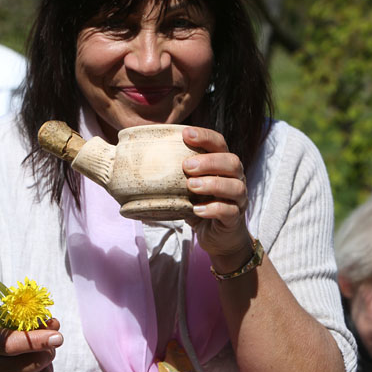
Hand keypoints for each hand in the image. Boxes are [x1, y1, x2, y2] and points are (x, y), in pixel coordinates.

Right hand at [0, 319, 61, 371]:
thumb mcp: (8, 330)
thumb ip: (32, 325)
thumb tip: (54, 325)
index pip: (12, 344)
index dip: (37, 340)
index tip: (58, 337)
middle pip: (33, 363)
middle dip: (48, 353)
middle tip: (49, 348)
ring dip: (49, 368)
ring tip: (42, 362)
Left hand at [182, 126, 251, 270]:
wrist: (218, 238)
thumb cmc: (199, 205)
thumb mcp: (185, 188)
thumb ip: (173, 174)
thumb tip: (133, 161)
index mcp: (222, 165)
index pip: (219, 143)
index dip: (205, 136)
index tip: (186, 133)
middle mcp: (235, 178)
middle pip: (232, 162)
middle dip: (209, 161)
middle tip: (187, 166)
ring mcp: (238, 199)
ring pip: (235, 186)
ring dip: (212, 184)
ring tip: (191, 186)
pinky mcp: (235, 219)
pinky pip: (230, 211)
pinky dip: (214, 209)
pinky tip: (197, 210)